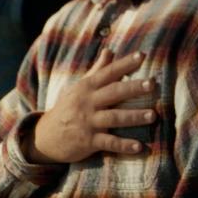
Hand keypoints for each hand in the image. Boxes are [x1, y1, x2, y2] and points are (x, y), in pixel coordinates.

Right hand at [29, 50, 155, 163]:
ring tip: (153, 115)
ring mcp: (88, 122)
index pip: (108, 72)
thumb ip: (97, 70)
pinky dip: (124, 145)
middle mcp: (87, 103)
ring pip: (114, 118)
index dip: (125, 64)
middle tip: (153, 83)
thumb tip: (110, 50)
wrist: (45, 137)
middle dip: (134, 88)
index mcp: (87, 87)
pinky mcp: (88, 142)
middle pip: (114, 93)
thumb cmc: (67, 108)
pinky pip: (109, 143)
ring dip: (134, 117)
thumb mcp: (79, 87)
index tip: (142, 55)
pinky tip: (139, 146)